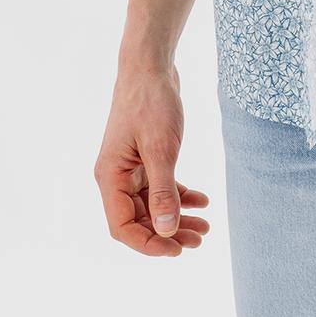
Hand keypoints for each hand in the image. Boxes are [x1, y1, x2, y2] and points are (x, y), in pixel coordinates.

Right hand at [94, 55, 211, 257]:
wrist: (150, 67)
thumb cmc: (150, 103)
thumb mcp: (161, 149)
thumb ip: (164, 192)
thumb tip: (167, 231)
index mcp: (110, 177)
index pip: (123, 227)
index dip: (149, 243)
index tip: (177, 250)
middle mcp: (116, 177)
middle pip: (139, 219)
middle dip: (168, 233)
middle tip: (200, 241)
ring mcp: (130, 168)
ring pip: (152, 206)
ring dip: (177, 218)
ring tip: (205, 228)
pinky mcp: (145, 158)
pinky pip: (161, 187)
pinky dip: (180, 196)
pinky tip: (203, 201)